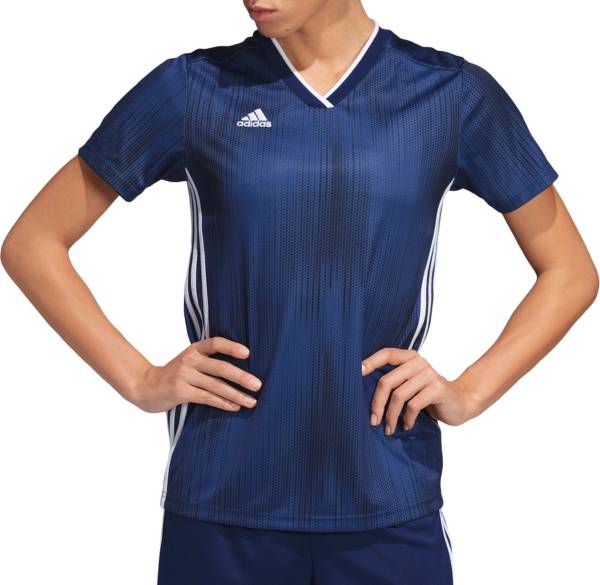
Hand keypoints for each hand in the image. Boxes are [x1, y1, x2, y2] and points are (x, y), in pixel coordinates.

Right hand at [128, 336, 262, 412]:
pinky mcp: (180, 392)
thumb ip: (209, 361)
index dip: (231, 347)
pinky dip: (223, 403)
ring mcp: (184, 376)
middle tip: (258, 385)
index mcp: (194, 349)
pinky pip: (207, 398)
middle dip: (242, 377)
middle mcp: (190, 360)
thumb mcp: (190, 361)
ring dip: (237, 395)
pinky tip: (235, 407)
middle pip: (220, 368)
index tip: (247, 353)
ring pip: (216, 386)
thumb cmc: (175, 374)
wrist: (145, 386)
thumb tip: (242, 367)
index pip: (215, 343)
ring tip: (252, 401)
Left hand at [362, 348, 476, 432]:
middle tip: (373, 421)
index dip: (370, 362)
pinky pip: (413, 405)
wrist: (460, 402)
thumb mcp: (411, 383)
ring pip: (399, 396)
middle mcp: (419, 362)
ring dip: (391, 416)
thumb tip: (363, 390)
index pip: (386, 354)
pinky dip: (407, 418)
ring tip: (389, 428)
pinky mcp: (437, 389)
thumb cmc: (428, 394)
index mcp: (410, 357)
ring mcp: (429, 374)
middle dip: (377, 403)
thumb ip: (395, 381)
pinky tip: (406, 425)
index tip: (356, 373)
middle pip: (387, 381)